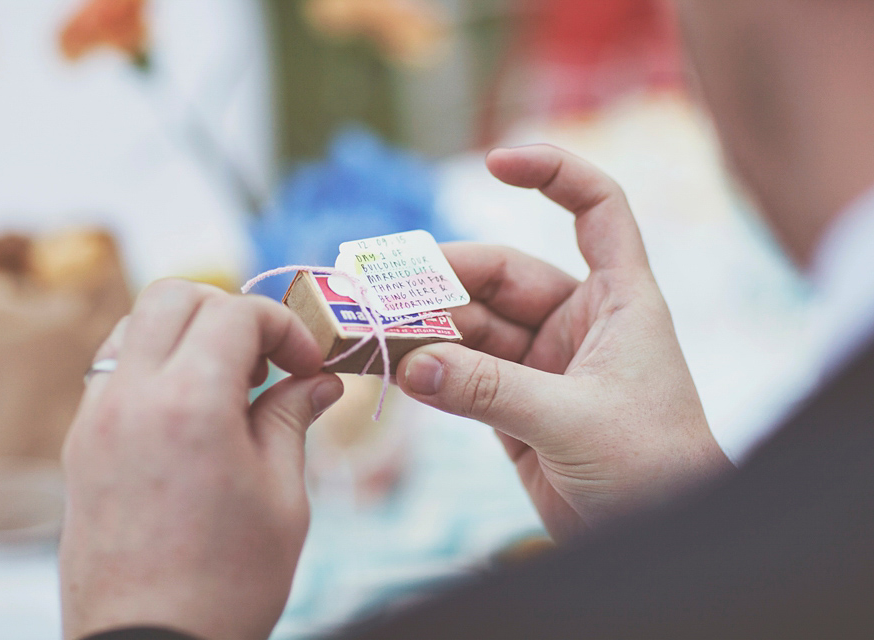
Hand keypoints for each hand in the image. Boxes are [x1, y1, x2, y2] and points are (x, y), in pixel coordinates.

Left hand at [60, 281, 342, 639]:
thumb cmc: (227, 583)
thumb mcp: (282, 497)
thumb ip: (293, 418)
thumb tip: (319, 379)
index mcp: (191, 403)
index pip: (236, 312)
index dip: (285, 326)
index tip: (309, 364)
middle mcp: (132, 396)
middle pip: (175, 295)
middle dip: (232, 311)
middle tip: (267, 363)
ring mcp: (96, 418)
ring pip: (137, 323)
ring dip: (188, 331)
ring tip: (228, 384)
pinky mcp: (80, 444)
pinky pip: (115, 368)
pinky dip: (157, 363)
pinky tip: (191, 412)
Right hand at [397, 145, 731, 541]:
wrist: (660, 542)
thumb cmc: (652, 470)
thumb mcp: (573, 421)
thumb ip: (490, 391)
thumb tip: (410, 366)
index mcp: (617, 301)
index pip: (597, 209)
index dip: (553, 174)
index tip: (495, 162)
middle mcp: (577, 322)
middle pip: (501, 277)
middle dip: (443, 283)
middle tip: (383, 295)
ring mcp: (542, 365)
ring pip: (472, 330)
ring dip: (426, 333)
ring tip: (374, 336)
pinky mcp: (515, 408)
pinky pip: (463, 375)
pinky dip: (430, 372)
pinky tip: (394, 369)